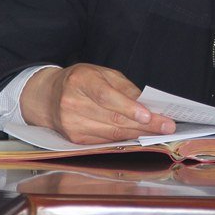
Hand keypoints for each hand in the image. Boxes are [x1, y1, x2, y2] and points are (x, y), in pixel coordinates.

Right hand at [19, 63, 175, 143]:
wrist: (47, 97)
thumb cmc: (80, 81)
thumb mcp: (101, 73)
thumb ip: (124, 87)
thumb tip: (148, 104)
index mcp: (80, 81)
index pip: (106, 97)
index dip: (128, 107)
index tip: (148, 115)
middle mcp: (72, 104)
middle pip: (113, 118)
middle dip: (145, 124)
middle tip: (167, 126)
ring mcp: (72, 124)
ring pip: (112, 133)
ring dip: (139, 134)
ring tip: (160, 131)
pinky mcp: (75, 140)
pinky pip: (106, 141)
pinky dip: (125, 139)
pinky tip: (140, 136)